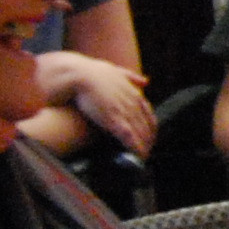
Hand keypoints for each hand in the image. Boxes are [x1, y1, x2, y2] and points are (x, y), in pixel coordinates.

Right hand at [33, 51, 154, 155]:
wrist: (78, 75)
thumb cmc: (92, 72)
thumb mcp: (116, 71)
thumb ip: (131, 77)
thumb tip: (146, 81)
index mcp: (133, 93)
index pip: (149, 114)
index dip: (150, 128)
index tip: (149, 137)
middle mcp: (132, 103)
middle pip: (147, 126)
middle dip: (148, 141)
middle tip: (145, 152)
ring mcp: (124, 111)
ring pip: (140, 133)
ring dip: (143, 147)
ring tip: (142, 158)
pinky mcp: (113, 120)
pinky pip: (129, 137)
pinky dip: (135, 148)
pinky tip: (137, 156)